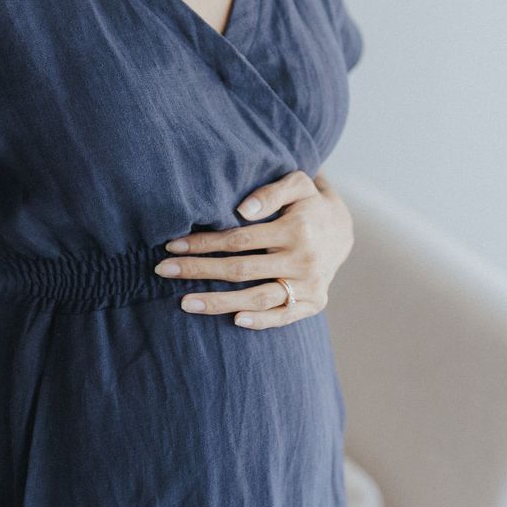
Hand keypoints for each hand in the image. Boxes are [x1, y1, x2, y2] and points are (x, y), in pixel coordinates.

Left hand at [153, 169, 354, 329]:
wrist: (344, 230)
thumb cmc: (308, 204)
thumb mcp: (298, 184)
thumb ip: (271, 191)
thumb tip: (242, 210)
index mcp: (296, 229)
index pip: (239, 240)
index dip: (203, 243)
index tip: (172, 245)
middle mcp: (303, 260)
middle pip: (241, 270)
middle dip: (198, 270)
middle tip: (163, 271)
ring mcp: (309, 285)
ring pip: (258, 298)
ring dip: (219, 303)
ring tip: (185, 303)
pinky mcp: (314, 303)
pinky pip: (283, 317)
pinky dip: (260, 321)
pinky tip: (233, 320)